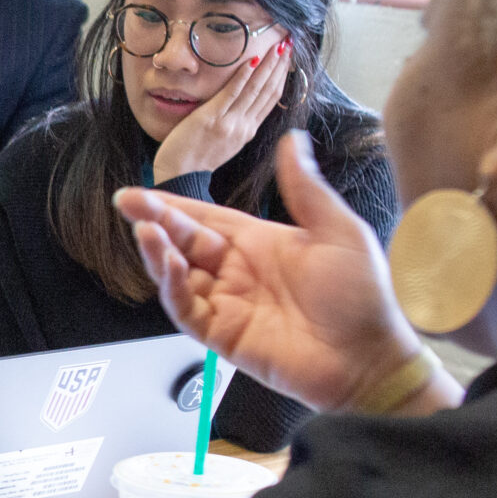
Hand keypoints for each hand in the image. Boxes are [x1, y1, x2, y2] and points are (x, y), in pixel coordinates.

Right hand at [117, 132, 427, 412]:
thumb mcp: (338, 230)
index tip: (139, 192)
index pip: (203, 219)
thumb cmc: (363, 296)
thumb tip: (291, 140)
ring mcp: (227, 304)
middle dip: (153, 221)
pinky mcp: (223, 335)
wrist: (369, 357)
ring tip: (145, 230)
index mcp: (259, 243)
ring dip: (157, 252)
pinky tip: (169, 265)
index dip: (171, 205)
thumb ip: (305, 188)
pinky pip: (186, 309)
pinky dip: (172, 288)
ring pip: (177, 275)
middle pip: (183, 242)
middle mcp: (237, 271)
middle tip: (126, 202)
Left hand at [149, 39, 289, 182]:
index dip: (282, 76)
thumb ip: (237, 124)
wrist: (179, 176)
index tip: (288, 57)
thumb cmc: (196, 159)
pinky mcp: (211, 118)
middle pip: (268, 91)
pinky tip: (251, 59)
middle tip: (289, 43)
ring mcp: (229, 123)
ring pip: (255, 89)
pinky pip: (231, 94)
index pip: (271, 99)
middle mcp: (244, 126)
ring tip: (278, 45)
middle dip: (280, 65)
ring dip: (268, 65)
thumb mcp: (226, 142)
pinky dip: (242, 76)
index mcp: (248, 131)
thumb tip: (245, 105)